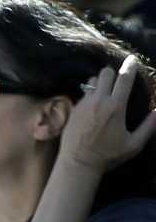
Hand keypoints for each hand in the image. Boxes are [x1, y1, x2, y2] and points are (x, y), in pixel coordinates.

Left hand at [58, 55, 155, 173]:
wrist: (78, 162)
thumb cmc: (108, 155)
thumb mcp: (134, 144)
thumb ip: (149, 126)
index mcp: (115, 107)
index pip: (124, 79)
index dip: (130, 66)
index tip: (133, 59)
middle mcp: (98, 101)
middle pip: (105, 73)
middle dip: (113, 73)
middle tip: (118, 80)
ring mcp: (84, 103)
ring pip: (92, 81)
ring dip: (100, 82)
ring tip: (105, 91)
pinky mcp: (74, 108)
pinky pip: (83, 92)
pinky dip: (90, 93)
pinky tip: (94, 103)